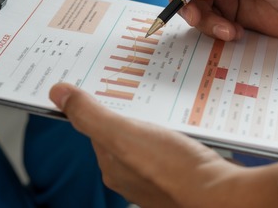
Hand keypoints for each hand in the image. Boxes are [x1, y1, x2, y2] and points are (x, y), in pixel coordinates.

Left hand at [49, 83, 277, 207]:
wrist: (221, 196)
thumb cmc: (172, 168)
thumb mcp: (122, 133)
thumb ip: (89, 114)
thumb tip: (56, 92)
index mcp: (112, 168)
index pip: (98, 129)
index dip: (101, 104)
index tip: (108, 81)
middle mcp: (133, 178)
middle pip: (126, 134)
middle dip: (133, 111)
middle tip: (142, 86)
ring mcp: (160, 178)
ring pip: (152, 140)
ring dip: (157, 121)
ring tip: (166, 102)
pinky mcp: (185, 176)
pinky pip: (175, 148)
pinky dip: (178, 134)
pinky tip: (187, 126)